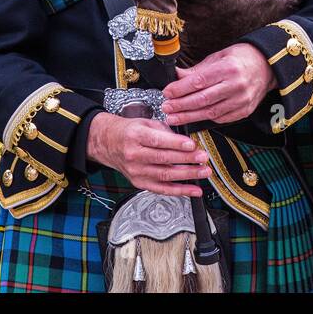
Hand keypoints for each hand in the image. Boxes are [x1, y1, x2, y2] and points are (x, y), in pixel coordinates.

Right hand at [86, 112, 211, 196]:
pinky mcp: (139, 183)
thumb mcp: (145, 123)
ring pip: (165, 175)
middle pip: (163, 159)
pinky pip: (162, 189)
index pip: (157, 141)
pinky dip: (180, 190)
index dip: (176, 144)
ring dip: (187, 175)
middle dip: (186, 159)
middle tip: (202, 158)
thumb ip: (165, 131)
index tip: (192, 145)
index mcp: (135, 136)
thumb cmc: (128, 132)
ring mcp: (136, 171)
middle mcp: (134, 155)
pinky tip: (194, 190)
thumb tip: (185, 141)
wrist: (109, 144)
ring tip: (203, 172)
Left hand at [161, 43, 278, 126]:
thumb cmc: (242, 58)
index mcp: (228, 68)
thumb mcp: (219, 57)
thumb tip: (176, 76)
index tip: (167, 92)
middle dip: (181, 105)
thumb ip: (197, 69)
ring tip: (174, 118)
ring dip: (189, 117)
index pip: (199, 81)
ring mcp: (241, 100)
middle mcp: (236, 85)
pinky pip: (221, 119)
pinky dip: (206, 119)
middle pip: (202, 99)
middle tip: (166, 108)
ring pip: (210, 112)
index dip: (180, 89)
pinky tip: (193, 118)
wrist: (268, 66)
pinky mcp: (244, 111)